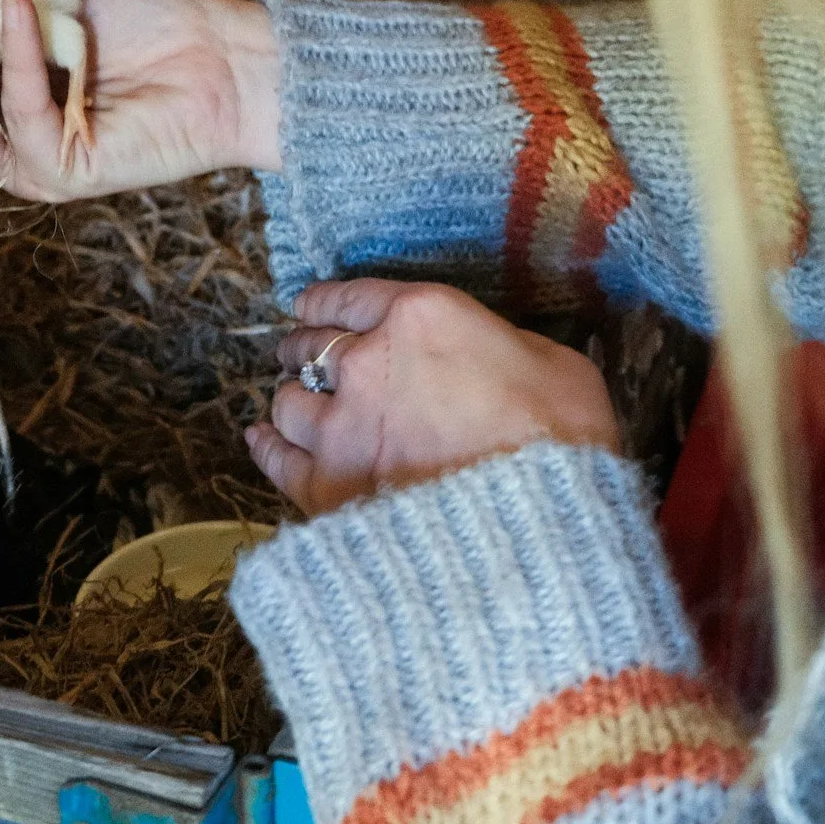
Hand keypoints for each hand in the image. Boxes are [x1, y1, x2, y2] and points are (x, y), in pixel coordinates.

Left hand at [247, 280, 620, 515]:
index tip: (310, 307)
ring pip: (288, 403)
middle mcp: (366, 363)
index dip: (323, 302)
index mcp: (419, 317)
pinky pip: (278, 460)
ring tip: (292, 405)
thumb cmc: (562, 442)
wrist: (539, 526)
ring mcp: (340, 427)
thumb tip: (489, 354)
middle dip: (303, 349)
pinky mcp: (327, 488)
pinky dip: (267, 448)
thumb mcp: (554, 363)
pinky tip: (262, 441)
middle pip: (310, 346)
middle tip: (301, 356)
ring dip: (290, 401)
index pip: (348, 297)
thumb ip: (500, 346)